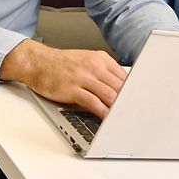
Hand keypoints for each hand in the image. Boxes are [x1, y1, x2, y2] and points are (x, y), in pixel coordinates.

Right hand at [0, 39, 126, 118]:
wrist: (38, 61)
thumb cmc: (62, 64)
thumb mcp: (87, 61)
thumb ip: (104, 73)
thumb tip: (122, 89)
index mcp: (100, 59)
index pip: (125, 77)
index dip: (134, 92)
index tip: (140, 102)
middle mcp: (94, 66)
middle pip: (120, 87)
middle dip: (129, 102)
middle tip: (136, 114)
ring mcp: (83, 77)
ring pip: (110, 95)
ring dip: (119, 109)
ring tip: (126, 119)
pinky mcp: (72, 89)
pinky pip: (94, 103)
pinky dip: (104, 113)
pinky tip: (108, 120)